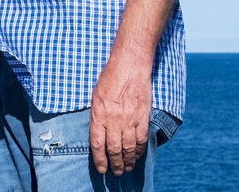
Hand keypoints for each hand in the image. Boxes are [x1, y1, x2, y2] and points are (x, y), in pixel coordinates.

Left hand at [89, 57, 151, 175]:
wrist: (129, 65)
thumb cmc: (110, 78)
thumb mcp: (96, 96)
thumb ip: (97, 115)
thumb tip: (99, 133)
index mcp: (98, 115)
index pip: (97, 144)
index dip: (99, 159)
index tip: (102, 169)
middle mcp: (113, 120)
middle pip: (114, 149)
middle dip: (115, 164)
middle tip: (117, 172)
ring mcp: (129, 120)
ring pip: (128, 148)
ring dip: (128, 161)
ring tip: (127, 168)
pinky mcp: (143, 117)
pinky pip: (141, 139)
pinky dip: (139, 150)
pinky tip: (137, 156)